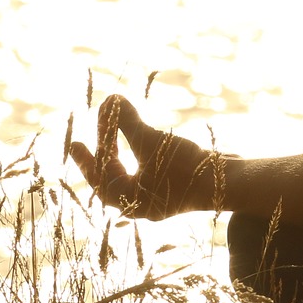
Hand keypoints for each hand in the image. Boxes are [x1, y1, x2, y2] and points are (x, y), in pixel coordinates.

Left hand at [67, 94, 218, 217]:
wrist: (228, 182)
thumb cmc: (185, 167)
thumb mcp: (150, 142)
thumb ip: (126, 122)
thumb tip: (110, 99)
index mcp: (130, 201)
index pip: (100, 179)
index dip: (86, 159)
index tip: (74, 143)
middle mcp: (142, 203)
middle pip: (115, 176)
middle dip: (106, 150)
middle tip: (95, 130)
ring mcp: (161, 197)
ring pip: (132, 172)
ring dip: (124, 149)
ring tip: (116, 130)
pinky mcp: (176, 187)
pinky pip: (149, 170)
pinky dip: (142, 152)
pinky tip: (144, 137)